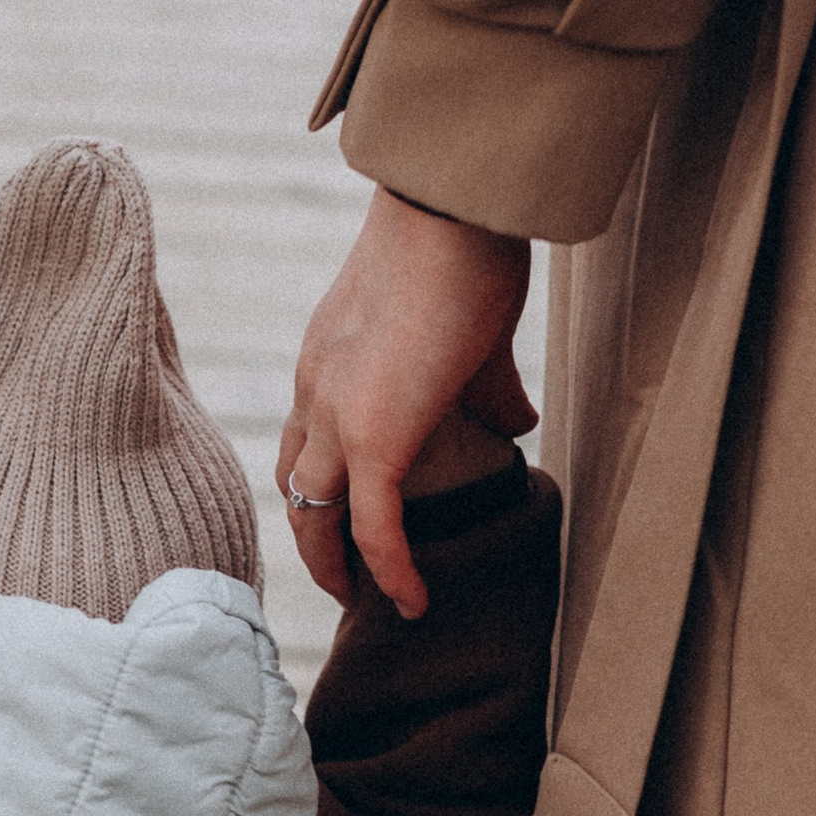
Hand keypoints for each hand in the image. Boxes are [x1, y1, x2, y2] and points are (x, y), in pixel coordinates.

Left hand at [279, 190, 534, 615]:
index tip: (343, 523)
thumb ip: (485, 385)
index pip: (302, 441)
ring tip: (369, 604)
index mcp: (325, 362)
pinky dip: (391, 571)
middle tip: (344, 582)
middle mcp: (314, 393)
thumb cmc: (465, 247)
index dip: (320, 488)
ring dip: (338, 568)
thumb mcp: (467, 329)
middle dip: (315, 541)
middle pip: (296, 487)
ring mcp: (336, 417)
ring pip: (317, 517)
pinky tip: (414, 602)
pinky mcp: (374, 437)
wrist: (450, 212)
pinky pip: (373, 528)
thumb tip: (519, 424)